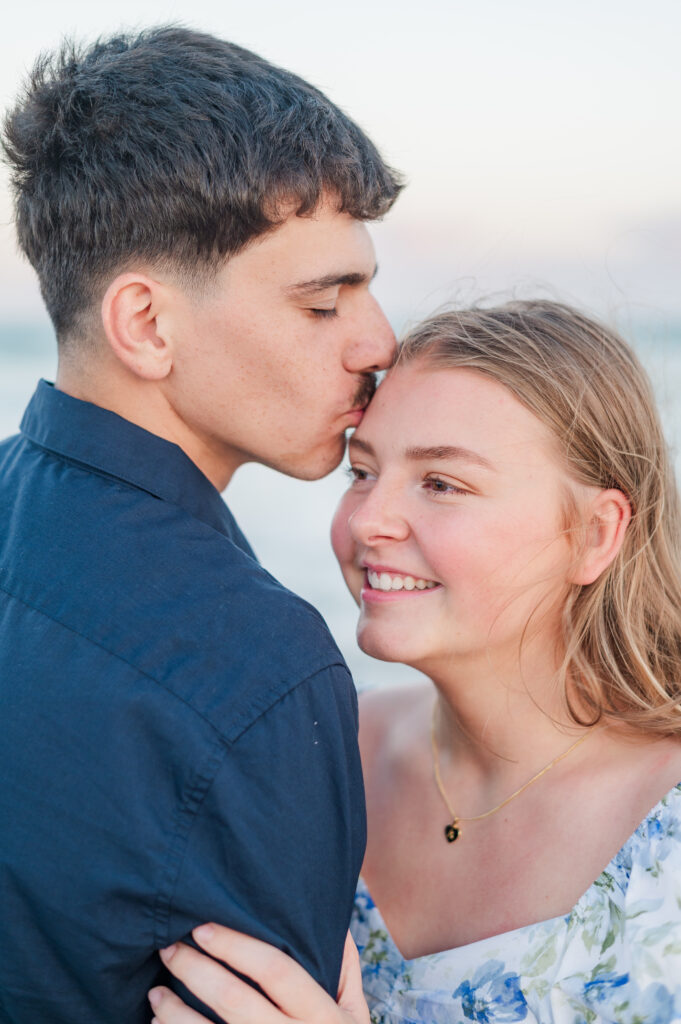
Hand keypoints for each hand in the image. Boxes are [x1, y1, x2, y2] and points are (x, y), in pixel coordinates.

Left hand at [148, 925, 369, 1023]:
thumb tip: (331, 919)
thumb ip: (344, 967)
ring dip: (175, 1013)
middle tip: (169, 948)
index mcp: (323, 1017)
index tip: (203, 928)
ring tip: (156, 991)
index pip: (277, 971)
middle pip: (235, 1000)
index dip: (237, 947)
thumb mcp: (354, 1013)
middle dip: (195, 970)